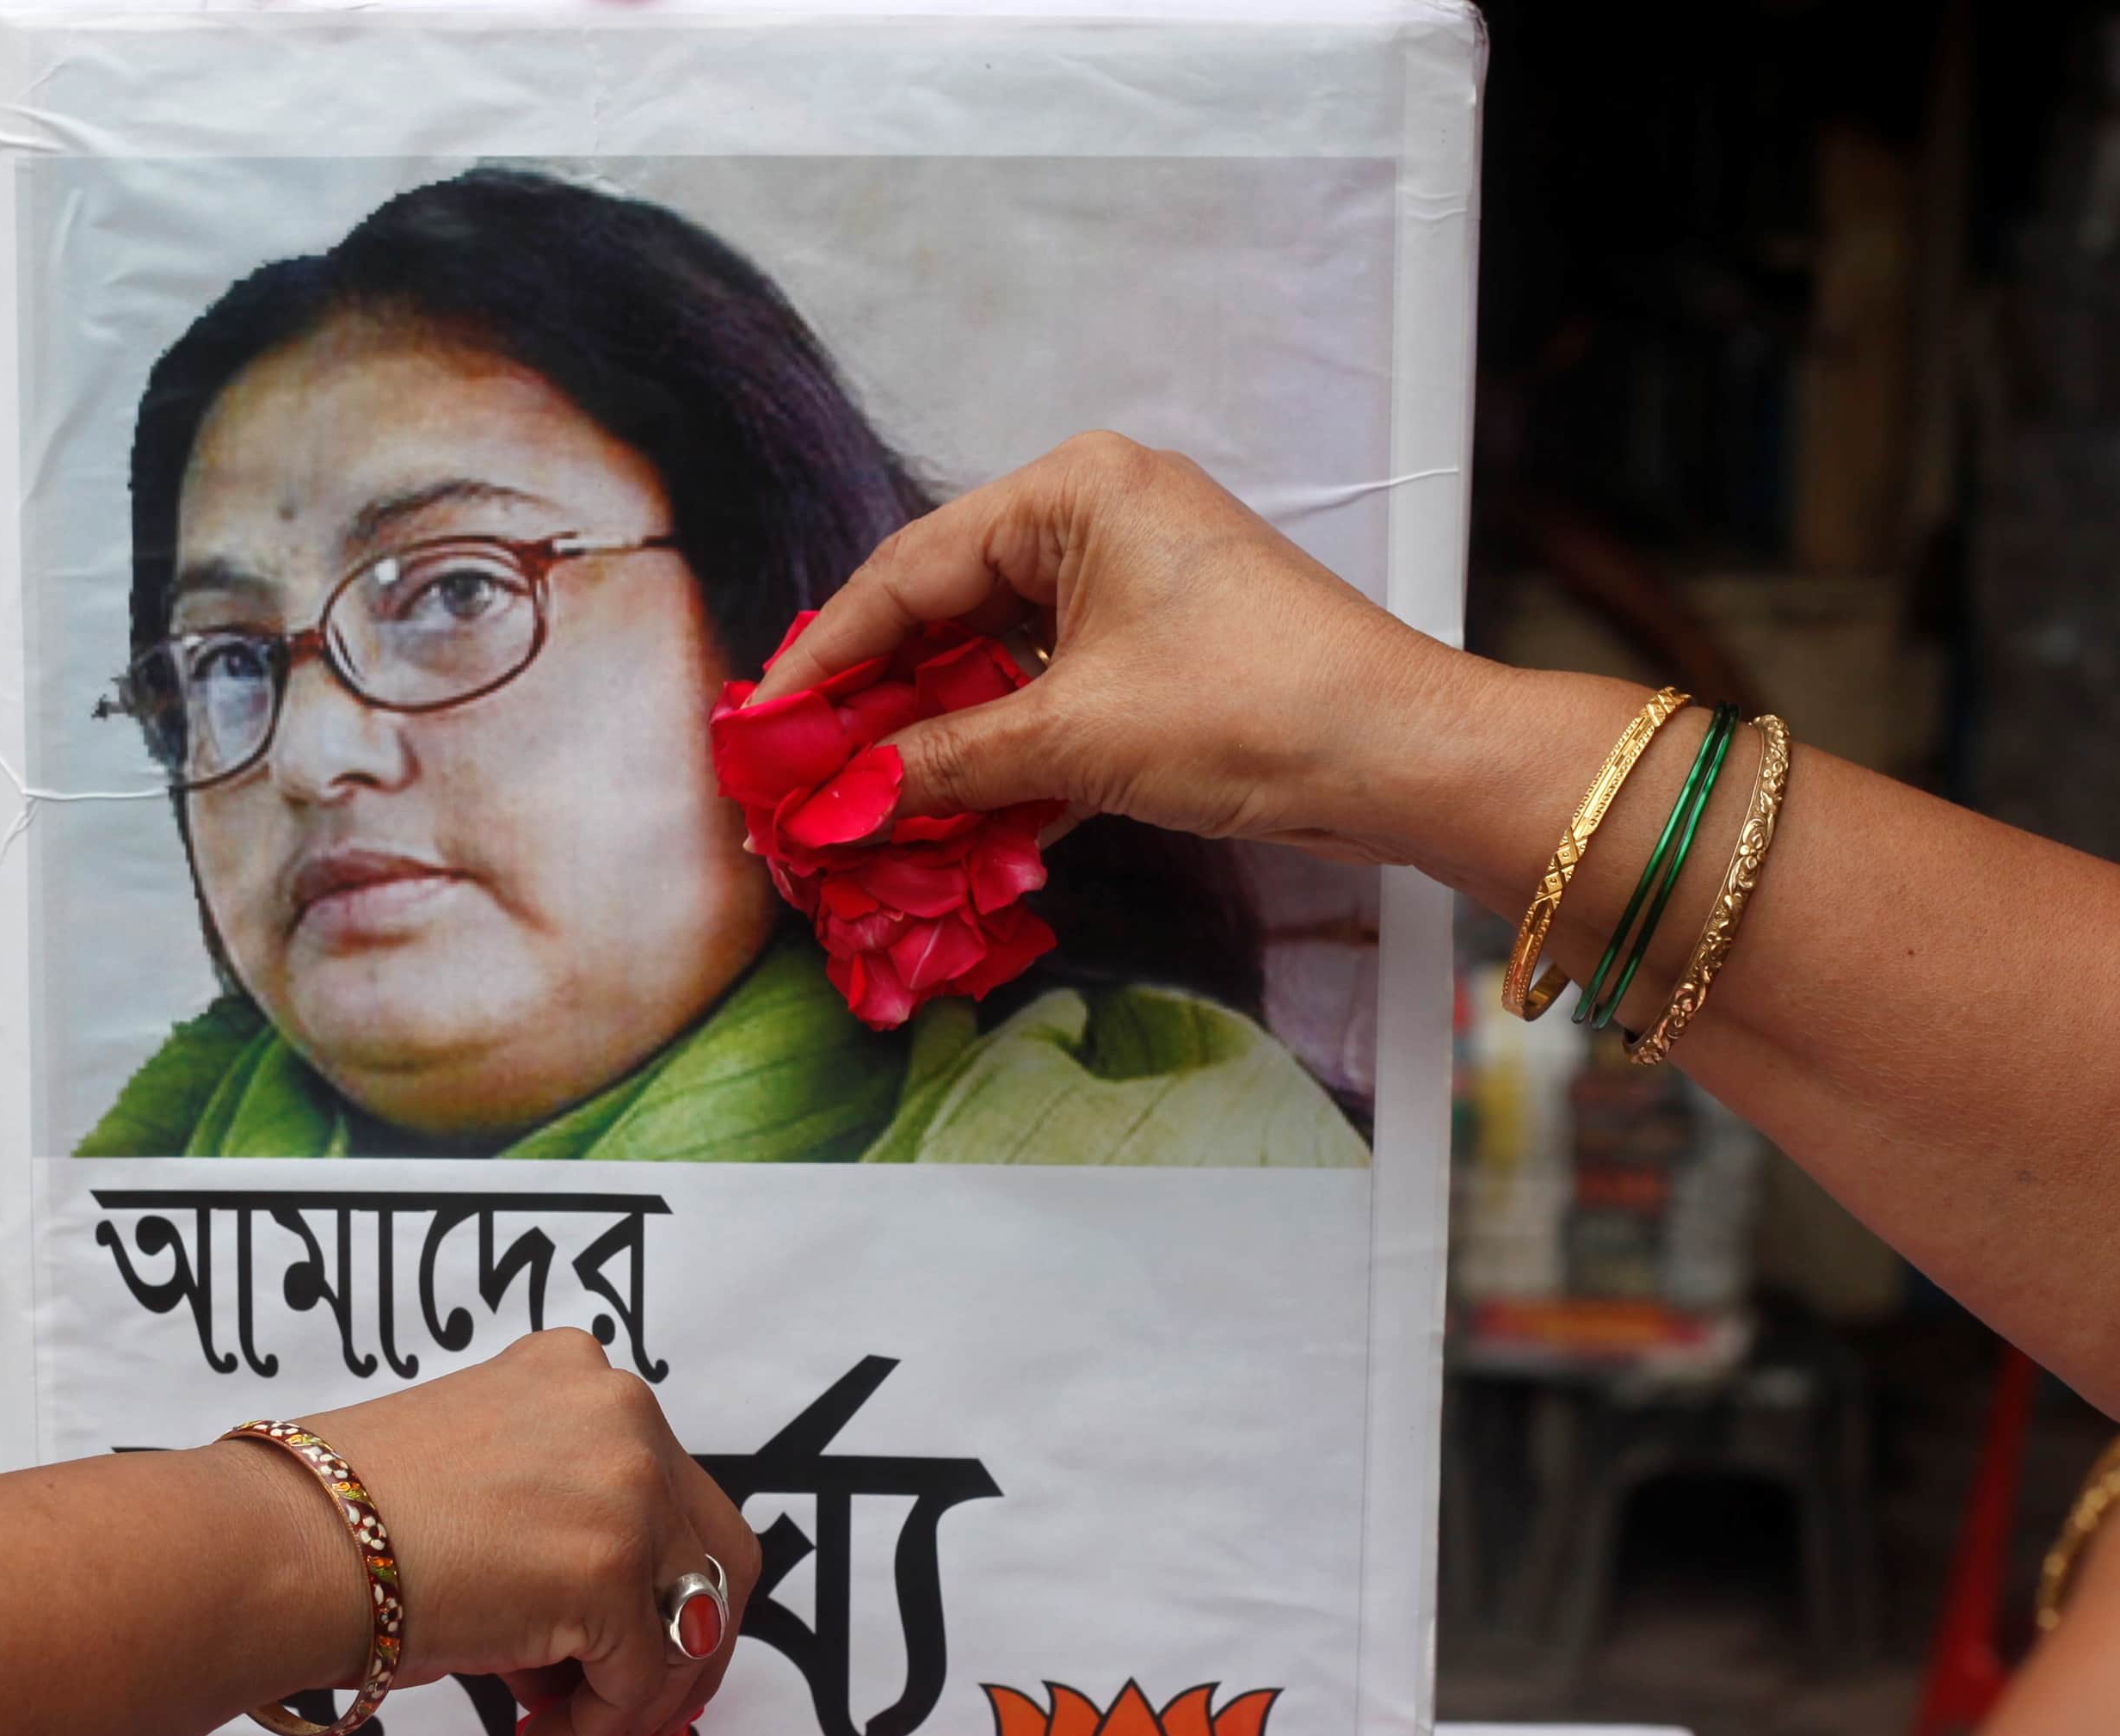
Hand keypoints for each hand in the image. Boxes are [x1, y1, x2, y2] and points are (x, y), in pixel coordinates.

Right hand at [287, 1329, 759, 1735]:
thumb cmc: (348, 1525)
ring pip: (695, 1624)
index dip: (656, 1580)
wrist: (286, 1543)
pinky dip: (600, 1730)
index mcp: (581, 1375)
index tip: (621, 1644)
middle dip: (685, 1644)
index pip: (671, 1488)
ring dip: (638, 1699)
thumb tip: (612, 1631)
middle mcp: (622, 1411)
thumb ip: (560, 1520)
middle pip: (718, 1550)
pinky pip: (640, 1680)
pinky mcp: (610, 1569)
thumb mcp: (482, 1486)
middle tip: (626, 1703)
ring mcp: (627, 1485)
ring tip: (558, 1733)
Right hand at [754, 433, 1480, 867]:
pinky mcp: (1153, 654)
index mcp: (1071, 493)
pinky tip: (939, 818)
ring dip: (932, 741)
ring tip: (853, 805)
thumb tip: (838, 801)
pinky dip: (998, 755)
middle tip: (797, 776)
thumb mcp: (1073, 736)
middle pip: (943, 614)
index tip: (760, 724)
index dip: (825, 657)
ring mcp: (1126, 587)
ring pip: (991, 663)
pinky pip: (1043, 695)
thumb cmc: (1248, 708)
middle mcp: (1094, 519)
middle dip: (874, 704)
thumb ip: (942, 763)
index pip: (907, 572)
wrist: (1400, 759)